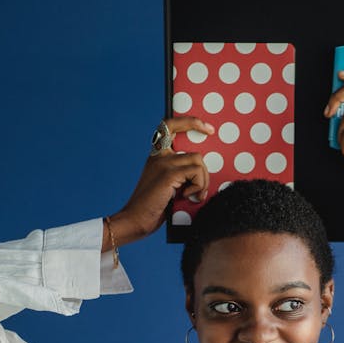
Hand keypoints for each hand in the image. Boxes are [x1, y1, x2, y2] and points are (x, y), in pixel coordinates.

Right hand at [111, 117, 215, 239]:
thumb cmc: (153, 208)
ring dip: (202, 181)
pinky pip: (196, 172)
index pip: (170, 125)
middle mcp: (159, 155)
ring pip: (198, 161)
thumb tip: (204, 171)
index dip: (190, 122)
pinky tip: (187, 197)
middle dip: (205, 171)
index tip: (208, 128)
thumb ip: (182, 174)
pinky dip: (198, 187)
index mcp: (157, 156)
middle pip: (195, 151)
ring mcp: (163, 163)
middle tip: (204, 187)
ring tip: (194, 195)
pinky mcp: (169, 174)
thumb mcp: (169, 186)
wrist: (136, 220)